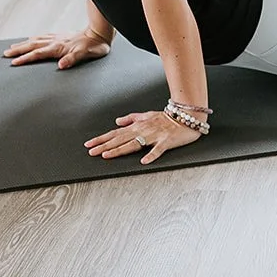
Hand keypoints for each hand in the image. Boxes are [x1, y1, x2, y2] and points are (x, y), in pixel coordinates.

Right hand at [2, 31, 110, 68]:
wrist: (100, 32)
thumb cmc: (94, 46)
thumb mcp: (86, 54)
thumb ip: (73, 59)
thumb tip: (61, 65)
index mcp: (58, 48)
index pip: (38, 54)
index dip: (25, 58)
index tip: (13, 63)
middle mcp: (55, 41)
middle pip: (32, 46)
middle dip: (18, 50)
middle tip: (5, 54)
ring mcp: (57, 37)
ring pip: (35, 40)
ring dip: (23, 44)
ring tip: (11, 47)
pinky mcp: (60, 36)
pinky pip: (42, 37)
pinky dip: (33, 39)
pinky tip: (31, 40)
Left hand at [86, 109, 200, 163]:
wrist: (187, 116)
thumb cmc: (167, 118)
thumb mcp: (147, 115)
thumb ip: (131, 118)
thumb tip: (118, 121)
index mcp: (137, 126)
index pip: (116, 133)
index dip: (102, 139)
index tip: (89, 145)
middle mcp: (143, 130)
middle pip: (120, 139)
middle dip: (105, 146)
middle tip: (91, 152)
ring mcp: (154, 136)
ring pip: (134, 144)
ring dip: (120, 150)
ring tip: (108, 155)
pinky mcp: (166, 141)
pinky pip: (158, 149)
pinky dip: (151, 155)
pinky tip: (144, 161)